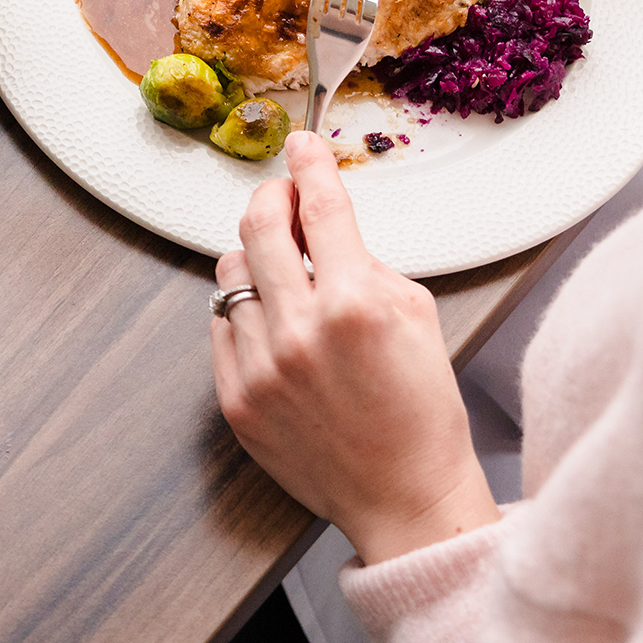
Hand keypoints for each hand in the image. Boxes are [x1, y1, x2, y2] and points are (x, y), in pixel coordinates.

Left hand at [211, 131, 499, 563]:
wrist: (405, 498)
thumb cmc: (422, 409)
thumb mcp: (416, 314)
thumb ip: (362, 259)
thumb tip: (319, 219)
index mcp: (355, 304)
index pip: (321, 206)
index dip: (309, 165)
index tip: (301, 143)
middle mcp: (300, 331)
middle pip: (258, 226)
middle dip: (272, 198)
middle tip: (284, 196)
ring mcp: (260, 367)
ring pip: (230, 272)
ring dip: (254, 257)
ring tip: (283, 271)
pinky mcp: (235, 399)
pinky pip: (219, 325)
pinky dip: (244, 311)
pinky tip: (273, 322)